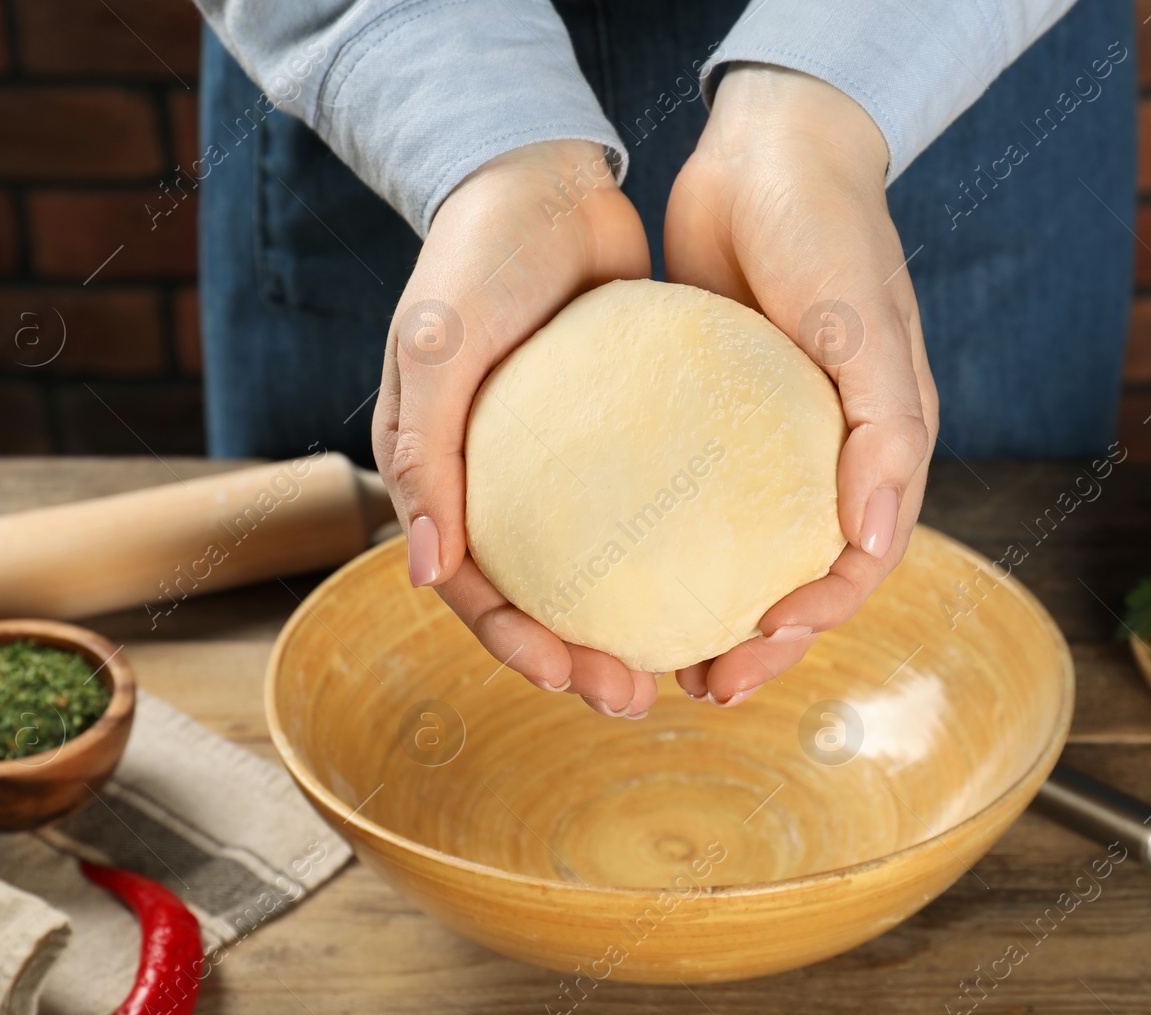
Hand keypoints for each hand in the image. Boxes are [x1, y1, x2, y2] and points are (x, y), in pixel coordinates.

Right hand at [372, 140, 664, 717]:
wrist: (543, 182)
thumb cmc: (474, 257)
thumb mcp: (436, 344)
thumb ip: (423, 453)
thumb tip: (426, 572)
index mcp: (444, 480)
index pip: (475, 588)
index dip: (518, 645)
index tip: (571, 678)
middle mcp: (504, 486)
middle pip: (543, 598)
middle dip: (584, 659)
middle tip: (641, 696)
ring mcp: (569, 467)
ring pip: (601, 568)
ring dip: (638, 623)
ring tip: (695, 660)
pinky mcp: (625, 438)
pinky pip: (651, 509)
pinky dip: (679, 549)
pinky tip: (727, 574)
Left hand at [663, 64, 938, 704]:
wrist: (766, 153)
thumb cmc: (831, 234)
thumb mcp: (865, 326)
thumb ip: (882, 433)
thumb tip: (864, 545)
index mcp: (881, 452)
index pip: (856, 564)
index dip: (815, 618)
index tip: (756, 638)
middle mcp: (828, 459)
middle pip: (798, 579)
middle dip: (755, 643)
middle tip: (697, 685)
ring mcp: (768, 442)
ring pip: (741, 554)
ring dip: (707, 612)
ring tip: (653, 655)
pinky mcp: (711, 419)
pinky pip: (690, 499)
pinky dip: (667, 545)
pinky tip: (617, 567)